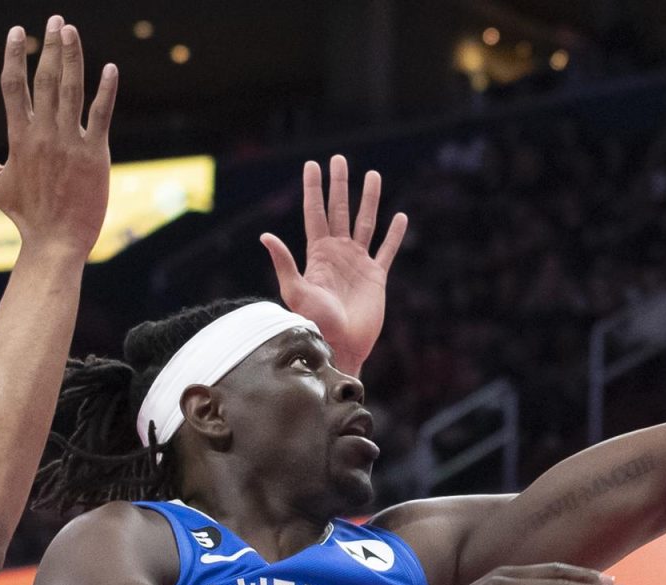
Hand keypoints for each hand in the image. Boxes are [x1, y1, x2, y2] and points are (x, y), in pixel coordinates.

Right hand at [0, 16, 116, 258]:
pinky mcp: (95, 154)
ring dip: (73, 57)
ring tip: (72, 30)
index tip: (17, 32)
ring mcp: (70, 142)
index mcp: (19, 137)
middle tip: (55, 18)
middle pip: (44, 79)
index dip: (14, 56)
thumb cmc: (25, 215)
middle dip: (49, 46)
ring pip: (71, 90)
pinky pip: (102, 115)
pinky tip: (110, 68)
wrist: (56, 241)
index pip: (13, 86)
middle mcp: (43, 134)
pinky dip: (106, 91)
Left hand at [261, 155, 408, 376]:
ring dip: (369, 199)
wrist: (340, 345)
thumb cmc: (314, 322)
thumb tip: (266, 236)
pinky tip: (399, 217)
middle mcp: (338, 253)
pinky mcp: (376, 277)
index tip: (312, 165)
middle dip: (339, 184)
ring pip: (365, 222)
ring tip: (373, 175)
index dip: (314, 189)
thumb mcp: (296, 291)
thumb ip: (284, 263)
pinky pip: (387, 250)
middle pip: (340, 210)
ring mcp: (358, 263)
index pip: (315, 213)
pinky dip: (394, 234)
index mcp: (317, 253)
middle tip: (339, 159)